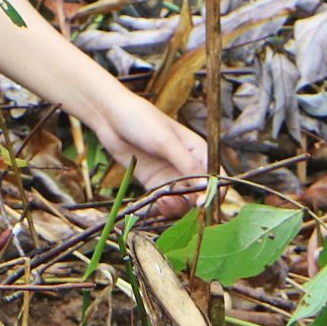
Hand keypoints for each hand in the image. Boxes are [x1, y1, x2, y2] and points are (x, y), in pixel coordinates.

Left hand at [90, 91, 207, 218]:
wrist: (111, 118)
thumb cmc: (143, 121)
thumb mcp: (166, 141)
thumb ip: (187, 164)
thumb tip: (206, 187)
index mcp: (199, 151)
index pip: (216, 177)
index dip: (213, 193)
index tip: (203, 204)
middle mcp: (188, 166)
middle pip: (200, 194)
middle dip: (193, 204)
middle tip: (179, 205)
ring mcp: (171, 175)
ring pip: (183, 201)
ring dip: (177, 207)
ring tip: (165, 204)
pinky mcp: (154, 183)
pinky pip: (165, 201)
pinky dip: (164, 206)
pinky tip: (158, 203)